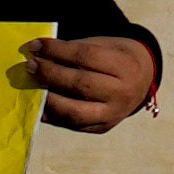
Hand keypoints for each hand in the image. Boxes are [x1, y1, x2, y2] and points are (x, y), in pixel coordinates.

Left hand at [23, 33, 162, 133]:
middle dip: (50, 73)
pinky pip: (73, 124)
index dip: (57, 50)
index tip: (36, 45)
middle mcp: (122, 93)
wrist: (144, 80)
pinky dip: (53, 115)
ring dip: (48, 99)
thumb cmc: (117, 57)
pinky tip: (40, 104)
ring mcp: (113, 115)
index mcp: (125, 66)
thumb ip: (76, 50)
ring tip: (33, 86)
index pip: (85, 56)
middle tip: (30, 65)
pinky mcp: (103, 128)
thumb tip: (40, 56)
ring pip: (74, 111)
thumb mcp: (104, 46)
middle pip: (79, 84)